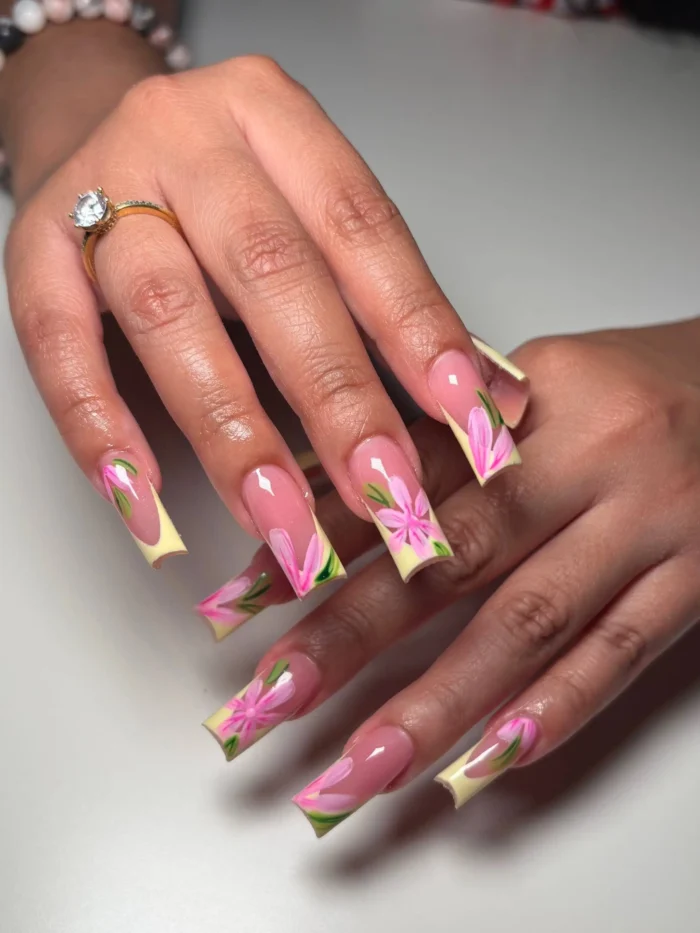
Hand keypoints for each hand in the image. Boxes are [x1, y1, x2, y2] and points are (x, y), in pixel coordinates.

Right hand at [6, 53, 527, 581]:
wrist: (96, 125)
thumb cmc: (226, 188)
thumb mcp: (309, 211)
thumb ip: (386, 299)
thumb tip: (492, 402)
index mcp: (273, 116)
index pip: (361, 226)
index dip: (415, 325)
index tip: (464, 417)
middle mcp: (186, 139)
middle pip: (271, 272)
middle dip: (335, 398)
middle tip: (384, 495)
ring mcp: (101, 187)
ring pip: (168, 312)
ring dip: (232, 431)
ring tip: (283, 524)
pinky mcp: (34, 246)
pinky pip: (59, 344)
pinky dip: (102, 428)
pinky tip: (149, 501)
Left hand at [200, 321, 699, 833]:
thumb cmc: (640, 387)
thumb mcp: (543, 380)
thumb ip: (448, 433)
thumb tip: (337, 487)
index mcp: (536, 397)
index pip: (406, 473)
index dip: (317, 539)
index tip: (240, 600)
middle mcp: (590, 459)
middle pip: (453, 557)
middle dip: (352, 635)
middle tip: (271, 701)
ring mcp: (649, 527)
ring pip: (530, 624)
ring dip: (436, 705)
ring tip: (361, 767)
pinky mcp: (697, 581)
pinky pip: (619, 658)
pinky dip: (548, 716)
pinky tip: (481, 764)